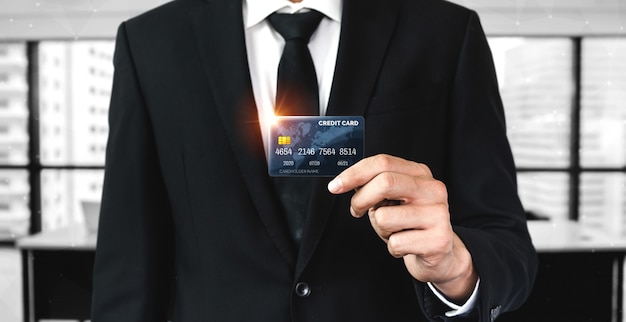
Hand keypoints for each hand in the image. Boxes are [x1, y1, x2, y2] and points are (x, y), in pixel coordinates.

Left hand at [327, 154, 477, 301]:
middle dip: (361, 199)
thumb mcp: (392, 200)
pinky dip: (392, 248)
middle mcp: (432, 189)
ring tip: (394, 231)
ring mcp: (438, 214)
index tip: (335, 186)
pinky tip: (406, 246)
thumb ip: (374, 187)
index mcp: (420, 174)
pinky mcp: (438, 239)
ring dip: (380, 229)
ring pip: (385, 217)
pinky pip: (396, 243)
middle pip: (385, 183)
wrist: (440, 254)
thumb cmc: (410, 224)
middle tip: (356, 210)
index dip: (354, 173)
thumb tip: (347, 181)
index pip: (383, 162)